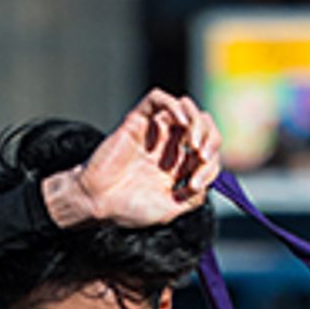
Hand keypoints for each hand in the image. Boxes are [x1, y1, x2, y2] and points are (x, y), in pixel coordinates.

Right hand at [44, 90, 221, 230]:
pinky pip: (159, 99)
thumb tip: (208, 184)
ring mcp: (154, 131)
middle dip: (211, 138)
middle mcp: (169, 146)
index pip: (209, 151)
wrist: (98, 203)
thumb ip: (192, 198)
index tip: (196, 184)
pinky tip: (181, 122)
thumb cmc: (128, 209)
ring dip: (197, 122)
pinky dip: (175, 105)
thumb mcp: (169, 209)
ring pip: (186, 107)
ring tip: (192, 144)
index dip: (211, 164)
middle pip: (203, 125)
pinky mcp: (138, 120)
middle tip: (201, 157)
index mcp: (179, 166)